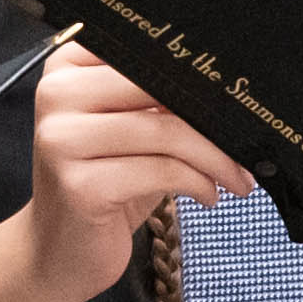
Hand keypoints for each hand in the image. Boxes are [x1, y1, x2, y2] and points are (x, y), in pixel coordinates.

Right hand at [13, 43, 252, 300]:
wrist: (57, 251)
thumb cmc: (102, 184)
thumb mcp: (128, 132)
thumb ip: (159, 100)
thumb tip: (227, 90)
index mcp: (66, 68)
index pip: (143, 50)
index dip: (195, 73)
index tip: (233, 99)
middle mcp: (56, 95)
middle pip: (158, 86)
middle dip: (214, 118)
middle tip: (245, 141)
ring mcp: (63, 140)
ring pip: (166, 131)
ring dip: (216, 158)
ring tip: (236, 178)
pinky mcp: (80, 185)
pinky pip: (162, 171)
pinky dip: (198, 183)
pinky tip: (209, 195)